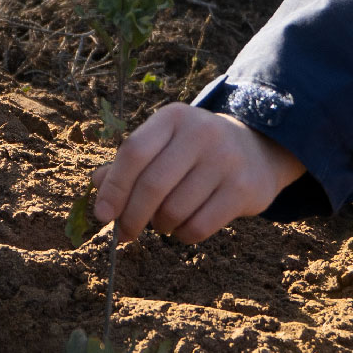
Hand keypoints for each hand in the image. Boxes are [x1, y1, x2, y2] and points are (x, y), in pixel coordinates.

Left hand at [94, 102, 303, 243]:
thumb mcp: (163, 145)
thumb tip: (97, 185)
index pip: (134, 152)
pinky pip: (198, 227)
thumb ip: (129, 164)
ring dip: (160, 226)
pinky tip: (184, 227)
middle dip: (131, 217)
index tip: (102, 215)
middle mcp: (200, 133)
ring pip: (174, 210)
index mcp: (173, 118)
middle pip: (152, 185)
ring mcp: (225, 160)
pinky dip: (182, 235)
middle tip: (125, 233)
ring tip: (162, 222)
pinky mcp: (242, 189)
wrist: (256, 150)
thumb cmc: (194, 152)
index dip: (114, 187)